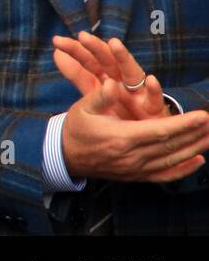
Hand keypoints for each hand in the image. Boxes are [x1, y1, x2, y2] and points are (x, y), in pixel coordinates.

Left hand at [53, 32, 167, 120]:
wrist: (144, 137)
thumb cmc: (120, 110)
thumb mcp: (94, 93)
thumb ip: (78, 74)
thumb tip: (57, 53)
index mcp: (107, 77)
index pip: (89, 60)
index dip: (75, 50)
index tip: (57, 41)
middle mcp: (122, 81)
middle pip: (108, 61)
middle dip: (96, 48)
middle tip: (83, 36)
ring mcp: (138, 93)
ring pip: (132, 73)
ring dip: (124, 58)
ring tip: (114, 44)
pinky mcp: (155, 109)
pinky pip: (155, 100)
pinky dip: (154, 90)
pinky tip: (150, 80)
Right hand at [61, 84, 208, 182]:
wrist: (65, 156)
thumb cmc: (76, 128)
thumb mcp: (82, 108)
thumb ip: (100, 97)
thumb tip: (111, 84)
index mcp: (121, 137)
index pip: (160, 131)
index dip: (183, 125)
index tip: (202, 116)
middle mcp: (132, 156)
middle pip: (172, 146)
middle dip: (195, 134)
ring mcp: (136, 168)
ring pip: (172, 161)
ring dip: (195, 149)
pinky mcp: (136, 176)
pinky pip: (164, 175)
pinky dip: (184, 170)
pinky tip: (198, 161)